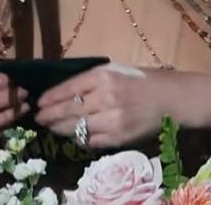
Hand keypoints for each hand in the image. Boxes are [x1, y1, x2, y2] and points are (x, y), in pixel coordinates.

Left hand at [35, 63, 188, 149]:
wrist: (171, 99)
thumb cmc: (143, 80)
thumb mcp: (117, 70)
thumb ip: (93, 79)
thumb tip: (67, 89)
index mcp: (104, 75)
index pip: (69, 87)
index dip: (51, 96)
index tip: (39, 102)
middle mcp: (105, 96)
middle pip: (69, 109)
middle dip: (50, 115)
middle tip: (38, 118)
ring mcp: (111, 119)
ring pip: (77, 127)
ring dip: (60, 129)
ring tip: (51, 128)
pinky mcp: (118, 138)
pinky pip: (91, 141)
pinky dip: (80, 139)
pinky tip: (73, 137)